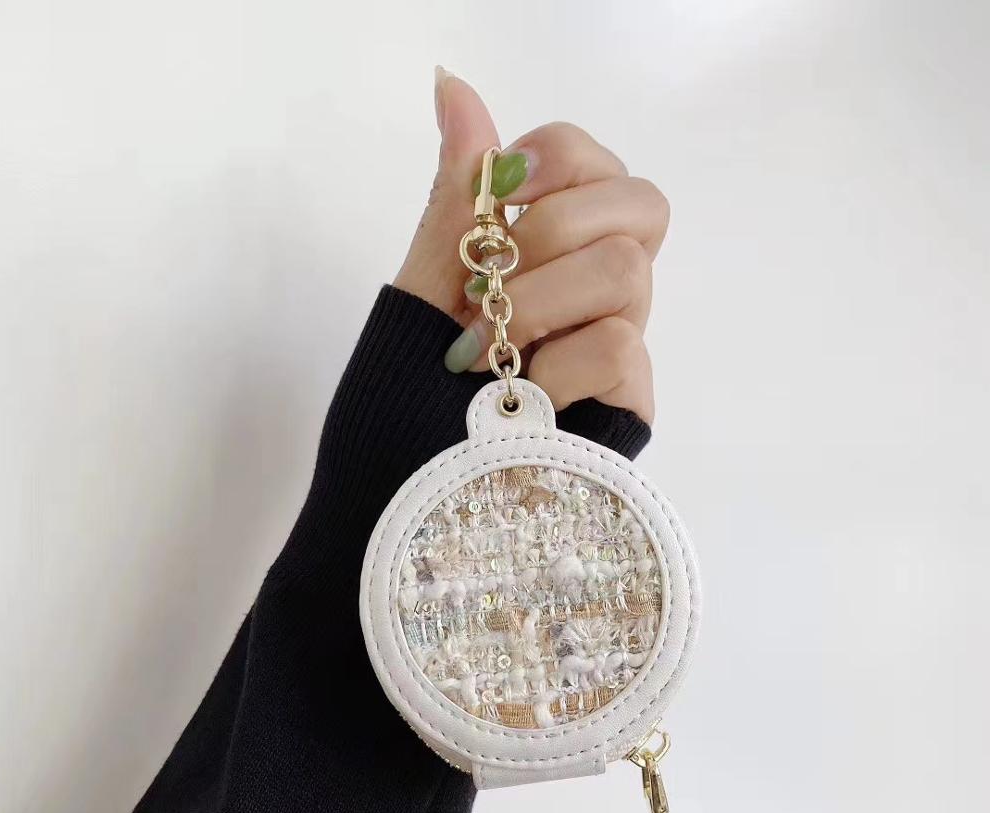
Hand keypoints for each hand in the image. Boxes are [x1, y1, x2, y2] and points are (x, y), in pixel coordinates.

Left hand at [393, 68, 667, 423]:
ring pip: (627, 269)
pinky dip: (551, 368)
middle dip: (550, 232)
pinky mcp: (629, 403)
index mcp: (552, 255)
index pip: (596, 165)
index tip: (502, 192)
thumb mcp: (423, 290)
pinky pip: (618, 345)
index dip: (559, 161)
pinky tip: (518, 402)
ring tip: (487, 356)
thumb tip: (452, 85)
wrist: (405, 492)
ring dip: (536, 304)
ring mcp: (618, 345)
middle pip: (642, 203)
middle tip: (488, 287)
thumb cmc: (407, 396)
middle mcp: (595, 291)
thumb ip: (456, 200)